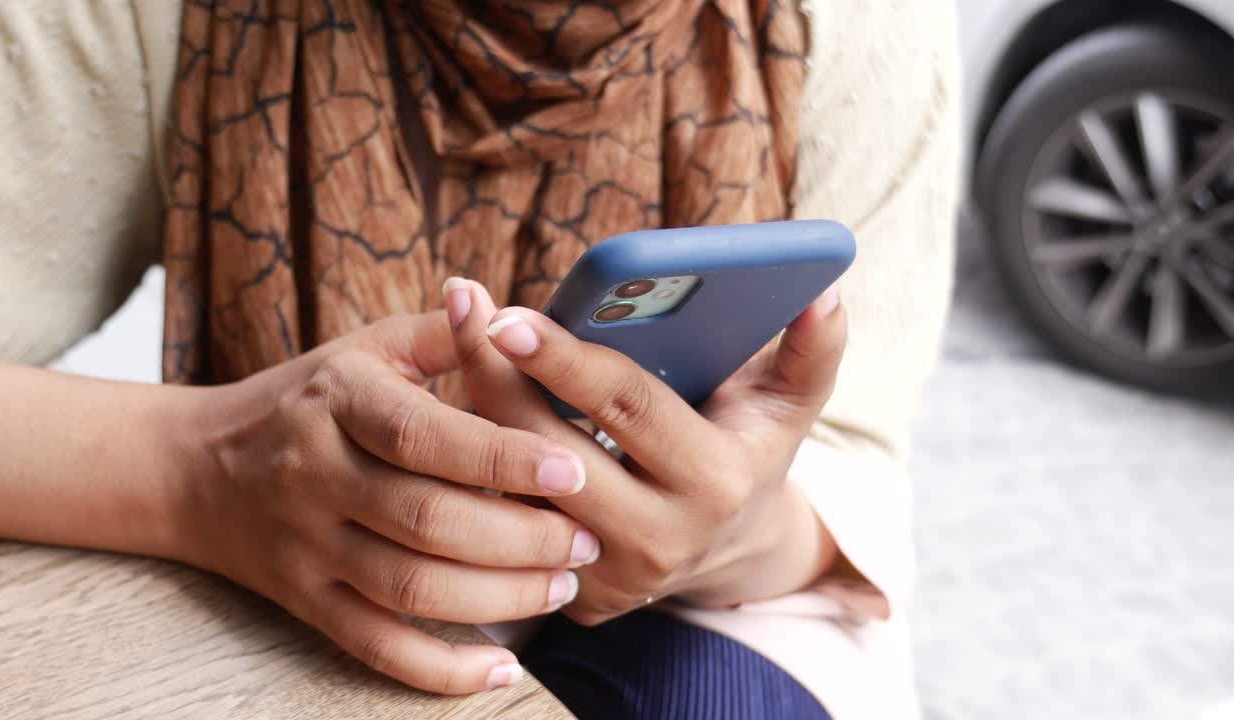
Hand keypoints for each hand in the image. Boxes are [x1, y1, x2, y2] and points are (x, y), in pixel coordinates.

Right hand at [174, 312, 600, 693]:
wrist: (193, 469)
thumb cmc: (302, 400)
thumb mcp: (360, 351)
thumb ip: (440, 336)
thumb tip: (508, 310)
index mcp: (340, 402)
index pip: (427, 436)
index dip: (504, 458)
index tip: (574, 471)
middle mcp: (317, 475)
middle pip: (429, 521)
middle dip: (522, 538)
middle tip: (587, 540)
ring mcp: (308, 546)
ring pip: (411, 588)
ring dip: (500, 598)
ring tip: (562, 587)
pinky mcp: (304, 602)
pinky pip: (375, 646)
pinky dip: (439, 669)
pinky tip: (500, 669)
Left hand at [442, 278, 844, 623]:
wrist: (728, 545)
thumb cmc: (747, 448)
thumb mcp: (787, 404)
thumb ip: (811, 351)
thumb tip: (825, 290)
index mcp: (715, 482)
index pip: (629, 408)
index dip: (565, 357)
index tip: (507, 312)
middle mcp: (662, 541)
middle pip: (553, 451)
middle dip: (496, 377)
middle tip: (462, 310)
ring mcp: (612, 579)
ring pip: (516, 492)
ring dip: (474, 418)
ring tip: (456, 344)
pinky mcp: (575, 599)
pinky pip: (506, 527)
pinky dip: (477, 467)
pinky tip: (457, 409)